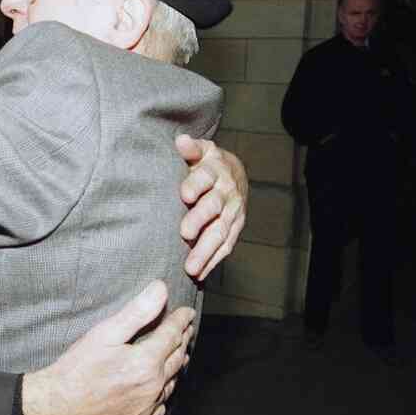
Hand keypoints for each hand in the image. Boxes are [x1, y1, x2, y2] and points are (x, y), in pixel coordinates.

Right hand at [22, 280, 194, 414]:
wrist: (57, 407)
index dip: (181, 320)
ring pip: (172, 382)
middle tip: (185, 329)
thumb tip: (160, 289)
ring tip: (178, 352)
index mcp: (146, 362)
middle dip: (183, 340)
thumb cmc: (77, 369)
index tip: (187, 312)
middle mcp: (153, 387)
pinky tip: (160, 384)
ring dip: (177, 364)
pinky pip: (162, 404)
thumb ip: (137, 311)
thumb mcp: (105, 333)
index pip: (173, 335)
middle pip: (177, 358)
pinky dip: (164, 390)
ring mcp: (148, 408)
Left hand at [176, 134, 247, 280]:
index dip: (196, 184)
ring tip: (190, 267)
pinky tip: (200, 273)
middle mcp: (227, 192)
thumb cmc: (205, 163)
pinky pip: (226, 246)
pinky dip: (213, 261)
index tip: (185, 194)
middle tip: (184, 233)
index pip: (206, 177)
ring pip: (220, 232)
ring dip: (205, 250)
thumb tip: (181, 140)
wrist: (232, 174)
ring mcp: (233, 213)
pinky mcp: (235, 228)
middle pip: (214, 207)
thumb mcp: (199, 151)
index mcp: (215, 171)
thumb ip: (190, 149)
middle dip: (200, 220)